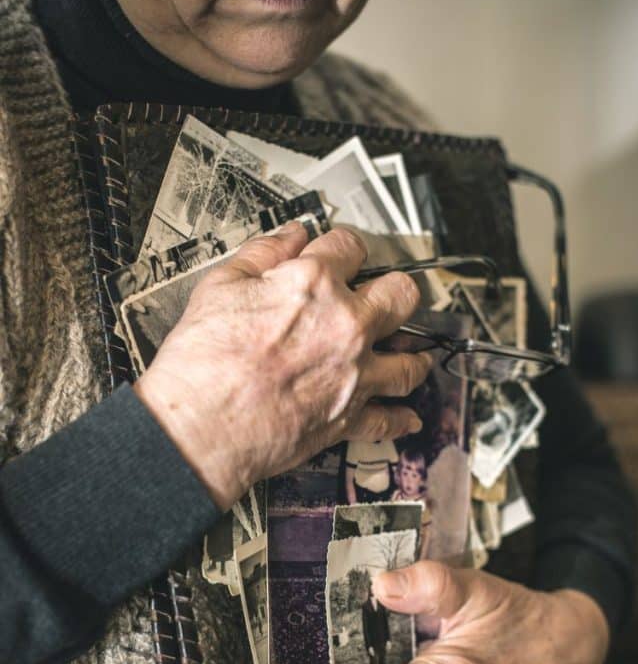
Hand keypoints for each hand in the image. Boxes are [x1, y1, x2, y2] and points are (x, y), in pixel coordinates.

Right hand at [135, 223, 429, 509]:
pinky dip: (399, 420)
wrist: (200, 427)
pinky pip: (388, 420)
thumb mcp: (221, 285)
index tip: (342, 254)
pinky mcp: (349, 418)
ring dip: (411, 355)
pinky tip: (407, 417)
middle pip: (401, 296)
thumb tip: (289, 236)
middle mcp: (347, 326)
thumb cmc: (203, 362)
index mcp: (315, 285)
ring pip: (409, 362)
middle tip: (386, 297)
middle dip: (395, 291)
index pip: (350, 247)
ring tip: (409, 354)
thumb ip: (262, 254)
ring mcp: (354, 374)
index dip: (344, 247)